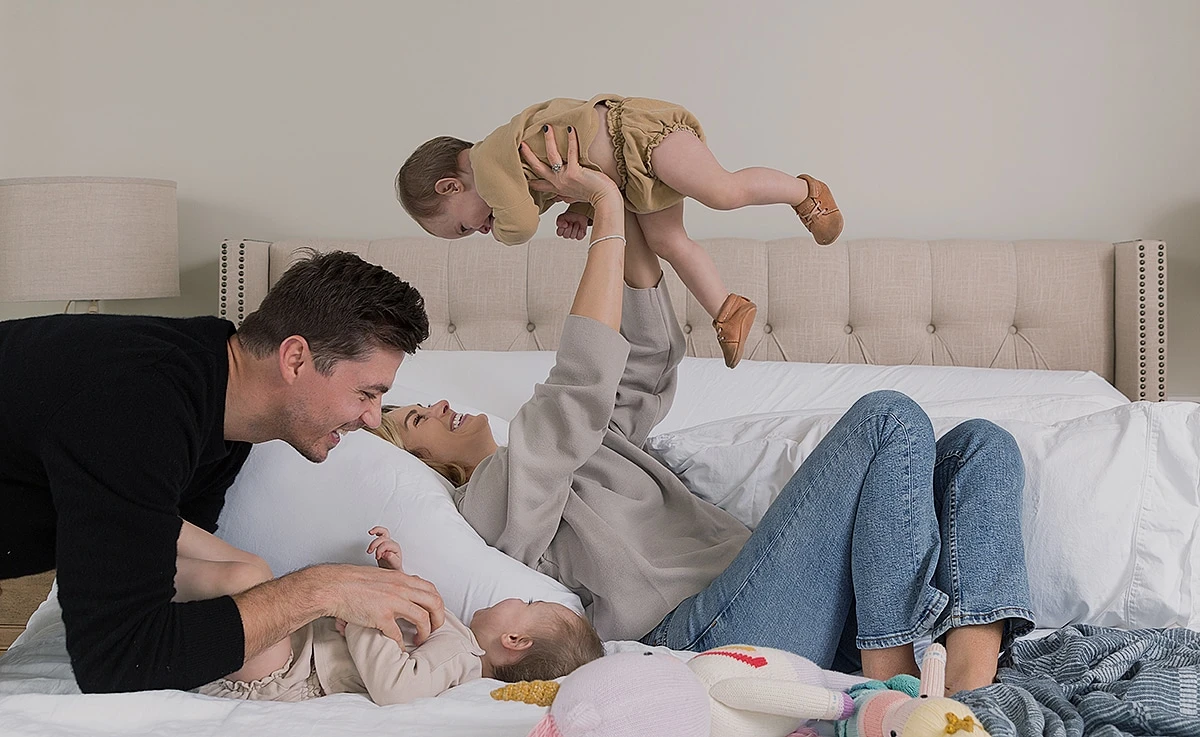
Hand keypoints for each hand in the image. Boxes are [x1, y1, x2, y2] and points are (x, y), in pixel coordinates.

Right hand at [323, 564, 444, 646]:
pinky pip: (398, 634)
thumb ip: (394, 583)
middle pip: (434, 602)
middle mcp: (401, 588)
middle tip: (434, 629)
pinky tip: (401, 649)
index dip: (436, 603)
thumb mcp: (380, 576)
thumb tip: (403, 593)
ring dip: (425, 632)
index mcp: (401, 579)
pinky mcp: (381, 616)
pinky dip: (402, 644)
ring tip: (420, 639)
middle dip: (438, 619)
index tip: (434, 614)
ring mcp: (393, 602)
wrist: (333, 586)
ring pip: (422, 618)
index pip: (431, 589)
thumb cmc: (352, 581)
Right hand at [367, 526, 402, 570]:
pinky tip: (370, 532)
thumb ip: (391, 559)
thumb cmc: (394, 567)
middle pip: (383, 538)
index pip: (386, 544)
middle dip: (374, 544)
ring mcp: (387, 542)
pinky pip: (380, 533)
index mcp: (395, 548)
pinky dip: (375, 531)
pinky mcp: (382, 543)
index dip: (380, 550)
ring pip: (382, 532)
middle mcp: (392, 543)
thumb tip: (387, 553)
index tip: (377, 557)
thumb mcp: (394, 565)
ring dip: (374, 536)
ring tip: (369, 543)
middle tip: (370, 552)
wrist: (393, 569)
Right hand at [520, 125, 619, 206]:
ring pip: (551, 155)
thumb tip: (560, 197)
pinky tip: (570, 129)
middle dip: (528, 155)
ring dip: (549, 140)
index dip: (529, 177)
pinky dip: (571, 139)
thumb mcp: (575, 197)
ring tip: (546, 127)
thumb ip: (566, 195)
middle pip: (538, 167)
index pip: (539, 184)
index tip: (520, 169)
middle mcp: (558, 182)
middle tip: (521, 143)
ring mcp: (565, 177)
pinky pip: (571, 152)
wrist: (605, 200)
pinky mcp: (574, 172)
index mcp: (558, 188)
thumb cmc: (594, 196)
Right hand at [556, 210, 588, 239]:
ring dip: (575, 228)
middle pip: (566, 235)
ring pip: (572, 236)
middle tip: (571, 222)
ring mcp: (572, 236)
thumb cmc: (570, 216)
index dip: (563, 228)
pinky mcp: (579, 236)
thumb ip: (560, 222)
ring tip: (576, 223)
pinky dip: (580, 231)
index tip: (566, 222)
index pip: (559, 233)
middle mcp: (566, 234)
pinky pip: (579, 237)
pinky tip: (580, 227)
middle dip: (570, 227)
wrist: (579, 214)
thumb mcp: (562, 217)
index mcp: (560, 231)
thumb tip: (564, 225)